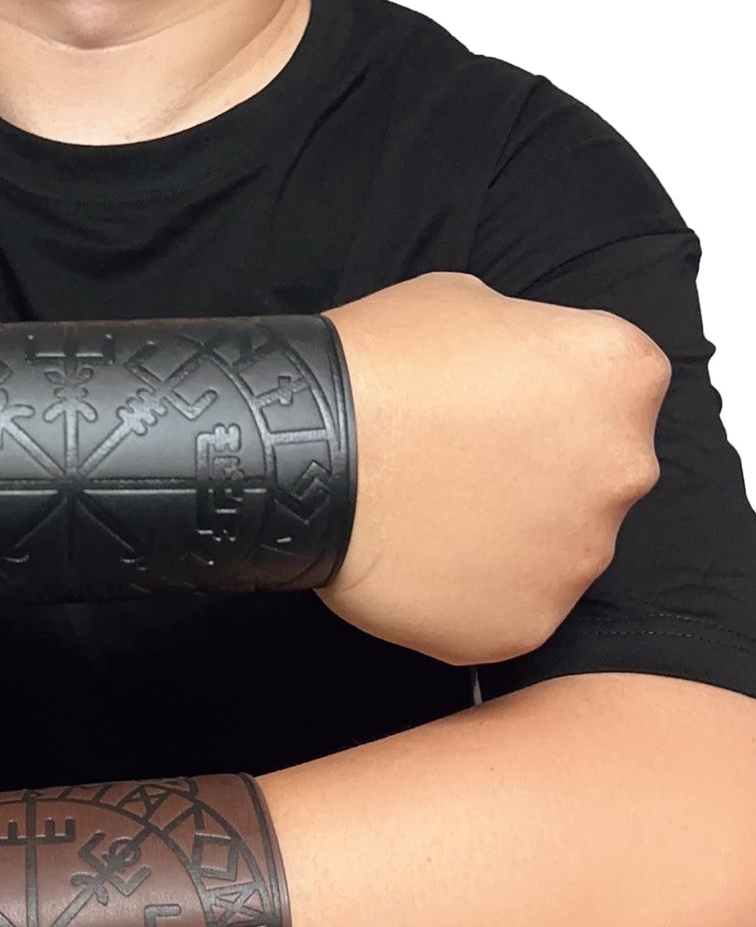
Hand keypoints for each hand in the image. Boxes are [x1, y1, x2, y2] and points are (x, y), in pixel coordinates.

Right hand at [317, 272, 670, 665]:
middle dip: (538, 473)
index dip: (547, 397)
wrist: (304, 453)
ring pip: (552, 551)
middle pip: (593, 475)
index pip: (612, 390)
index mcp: (619, 376)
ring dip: (505, 537)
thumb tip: (513, 375)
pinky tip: (416, 563)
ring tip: (427, 519)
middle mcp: (622, 469)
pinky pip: (505, 611)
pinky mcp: (524, 623)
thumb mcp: (466, 303)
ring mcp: (577, 558)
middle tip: (458, 467)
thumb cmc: (374, 369)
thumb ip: (521, 344)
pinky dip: (467, 594)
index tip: (497, 407)